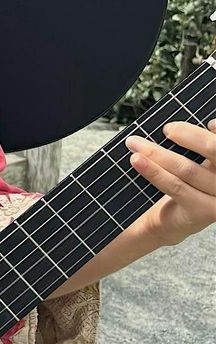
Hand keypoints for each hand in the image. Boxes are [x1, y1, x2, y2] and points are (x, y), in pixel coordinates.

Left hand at [127, 118, 215, 243]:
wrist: (175, 219)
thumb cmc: (186, 182)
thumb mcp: (196, 160)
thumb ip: (197, 143)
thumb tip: (175, 125)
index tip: (209, 123)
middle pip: (213, 149)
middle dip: (188, 135)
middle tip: (167, 129)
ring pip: (187, 169)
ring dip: (157, 153)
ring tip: (134, 143)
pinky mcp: (204, 211)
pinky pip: (176, 186)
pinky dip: (154, 171)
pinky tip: (137, 160)